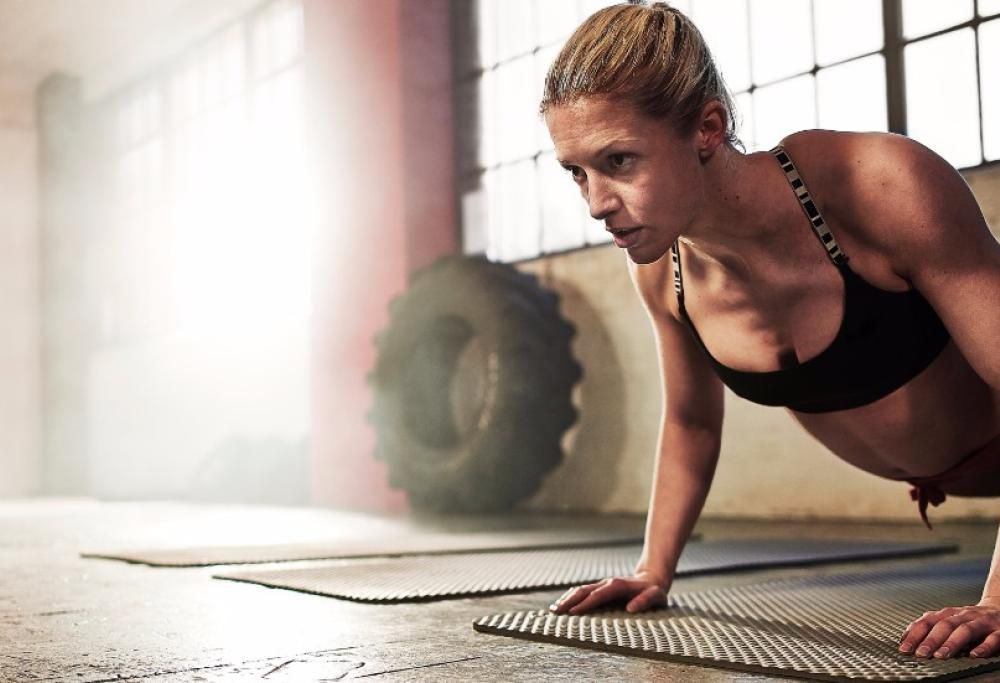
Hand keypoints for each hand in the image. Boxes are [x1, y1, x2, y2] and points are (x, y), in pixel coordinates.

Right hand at [549, 570, 668, 615]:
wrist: (652, 578)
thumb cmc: (654, 591)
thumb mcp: (656, 596)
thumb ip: (645, 601)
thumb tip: (631, 608)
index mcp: (618, 586)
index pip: (598, 595)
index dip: (585, 603)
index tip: (572, 613)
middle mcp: (607, 584)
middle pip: (584, 590)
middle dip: (569, 600)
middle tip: (556, 612)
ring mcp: (602, 586)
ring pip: (581, 590)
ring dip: (567, 599)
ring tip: (553, 609)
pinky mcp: (600, 589)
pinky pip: (582, 592)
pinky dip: (570, 597)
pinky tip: (562, 605)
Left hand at [899, 598, 999, 658]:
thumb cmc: (971, 620)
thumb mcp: (951, 621)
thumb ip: (933, 629)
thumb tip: (908, 643)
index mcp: (949, 613)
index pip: (927, 621)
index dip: (914, 634)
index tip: (904, 648)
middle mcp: (964, 615)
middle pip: (944, 625)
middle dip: (930, 640)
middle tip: (920, 654)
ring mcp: (982, 622)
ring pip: (965, 630)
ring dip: (952, 642)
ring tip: (941, 655)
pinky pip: (992, 638)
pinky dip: (983, 647)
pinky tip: (974, 655)